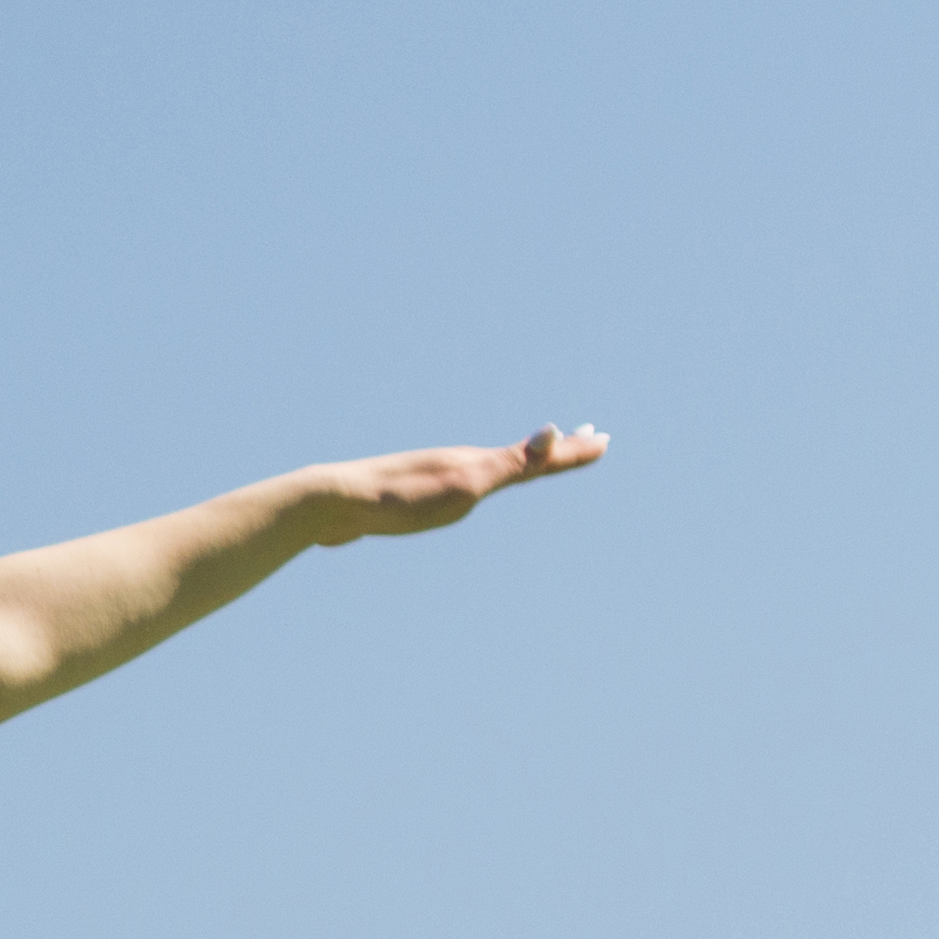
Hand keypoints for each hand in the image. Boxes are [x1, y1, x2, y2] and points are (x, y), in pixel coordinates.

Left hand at [295, 422, 607, 541]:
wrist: (333, 504)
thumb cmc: (400, 498)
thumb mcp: (464, 483)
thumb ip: (509, 463)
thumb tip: (552, 434)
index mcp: (476, 463)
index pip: (537, 456)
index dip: (572, 451)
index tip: (605, 440)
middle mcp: (459, 463)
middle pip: (517, 456)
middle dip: (555, 450)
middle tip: (587, 437)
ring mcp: (434, 476)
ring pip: (486, 470)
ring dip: (516, 464)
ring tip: (532, 462)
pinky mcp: (409, 495)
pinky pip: (457, 488)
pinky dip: (478, 483)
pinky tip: (465, 491)